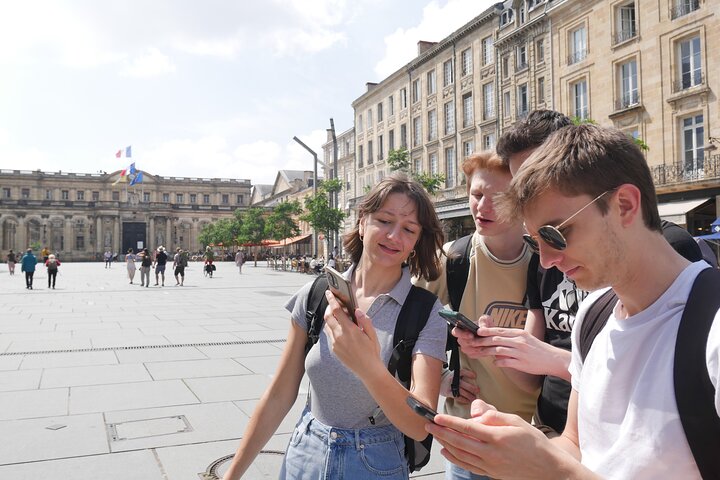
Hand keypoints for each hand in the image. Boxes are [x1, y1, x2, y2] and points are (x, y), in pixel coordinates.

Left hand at [323, 291, 382, 376]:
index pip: (337, 311)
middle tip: (333, 304)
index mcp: (350, 330)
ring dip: (330, 319)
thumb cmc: (372, 352)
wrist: (368, 370)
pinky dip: (332, 328)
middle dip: (329, 308)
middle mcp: (340, 336)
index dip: (332, 300)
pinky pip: (330, 335)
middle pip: (328, 317)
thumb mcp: (372, 334)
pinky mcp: (334, 350)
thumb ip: (365, 321)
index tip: (329, 292)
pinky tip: (340, 328)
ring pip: (327, 326)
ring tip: (338, 316)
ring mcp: (335, 344)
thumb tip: (357, 311)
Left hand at [427, 399, 563, 479]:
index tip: (437, 417)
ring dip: (445, 444)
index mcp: (498, 437)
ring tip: (436, 435)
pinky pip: (468, 466)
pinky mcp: (491, 474)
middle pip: (459, 442)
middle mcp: (492, 453)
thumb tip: (476, 414)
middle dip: (441, 433)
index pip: (467, 427)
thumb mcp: (517, 421)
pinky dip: (455, 458)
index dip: (450, 422)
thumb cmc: (534, 443)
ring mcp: (490, 465)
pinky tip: (447, 452)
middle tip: (429, 425)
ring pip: (461, 455)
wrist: (548, 469)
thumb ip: (494, 415)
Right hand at [440, 368, 479, 403]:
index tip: (474, 376)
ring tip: (474, 397)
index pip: (462, 372)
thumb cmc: (450, 378)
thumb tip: (476, 378)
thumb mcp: (455, 373)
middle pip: (464, 384)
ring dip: (469, 395)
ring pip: (461, 391)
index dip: (469, 374)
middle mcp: (453, 379)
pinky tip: (468, 400)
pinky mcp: (448, 393)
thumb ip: (463, 375)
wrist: (439, 381)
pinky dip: (463, 399)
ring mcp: (450, 386)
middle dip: (471, 388)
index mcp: (455, 373)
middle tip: (477, 390)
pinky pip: (457, 397)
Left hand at [461, 326, 569, 377]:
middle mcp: (519, 341)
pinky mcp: (521, 363)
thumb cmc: (538, 349)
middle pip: (496, 339)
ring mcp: (520, 352)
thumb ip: (512, 339)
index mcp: (519, 334)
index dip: (487, 331)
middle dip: (483, 341)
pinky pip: (505, 362)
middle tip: (473, 343)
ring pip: (499, 350)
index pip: (500, 330)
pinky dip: (498, 362)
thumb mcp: (526, 339)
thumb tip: (498, 341)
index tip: (478, 332)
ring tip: (480, 353)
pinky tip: (494, 363)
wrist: (553, 359)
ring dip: (487, 352)